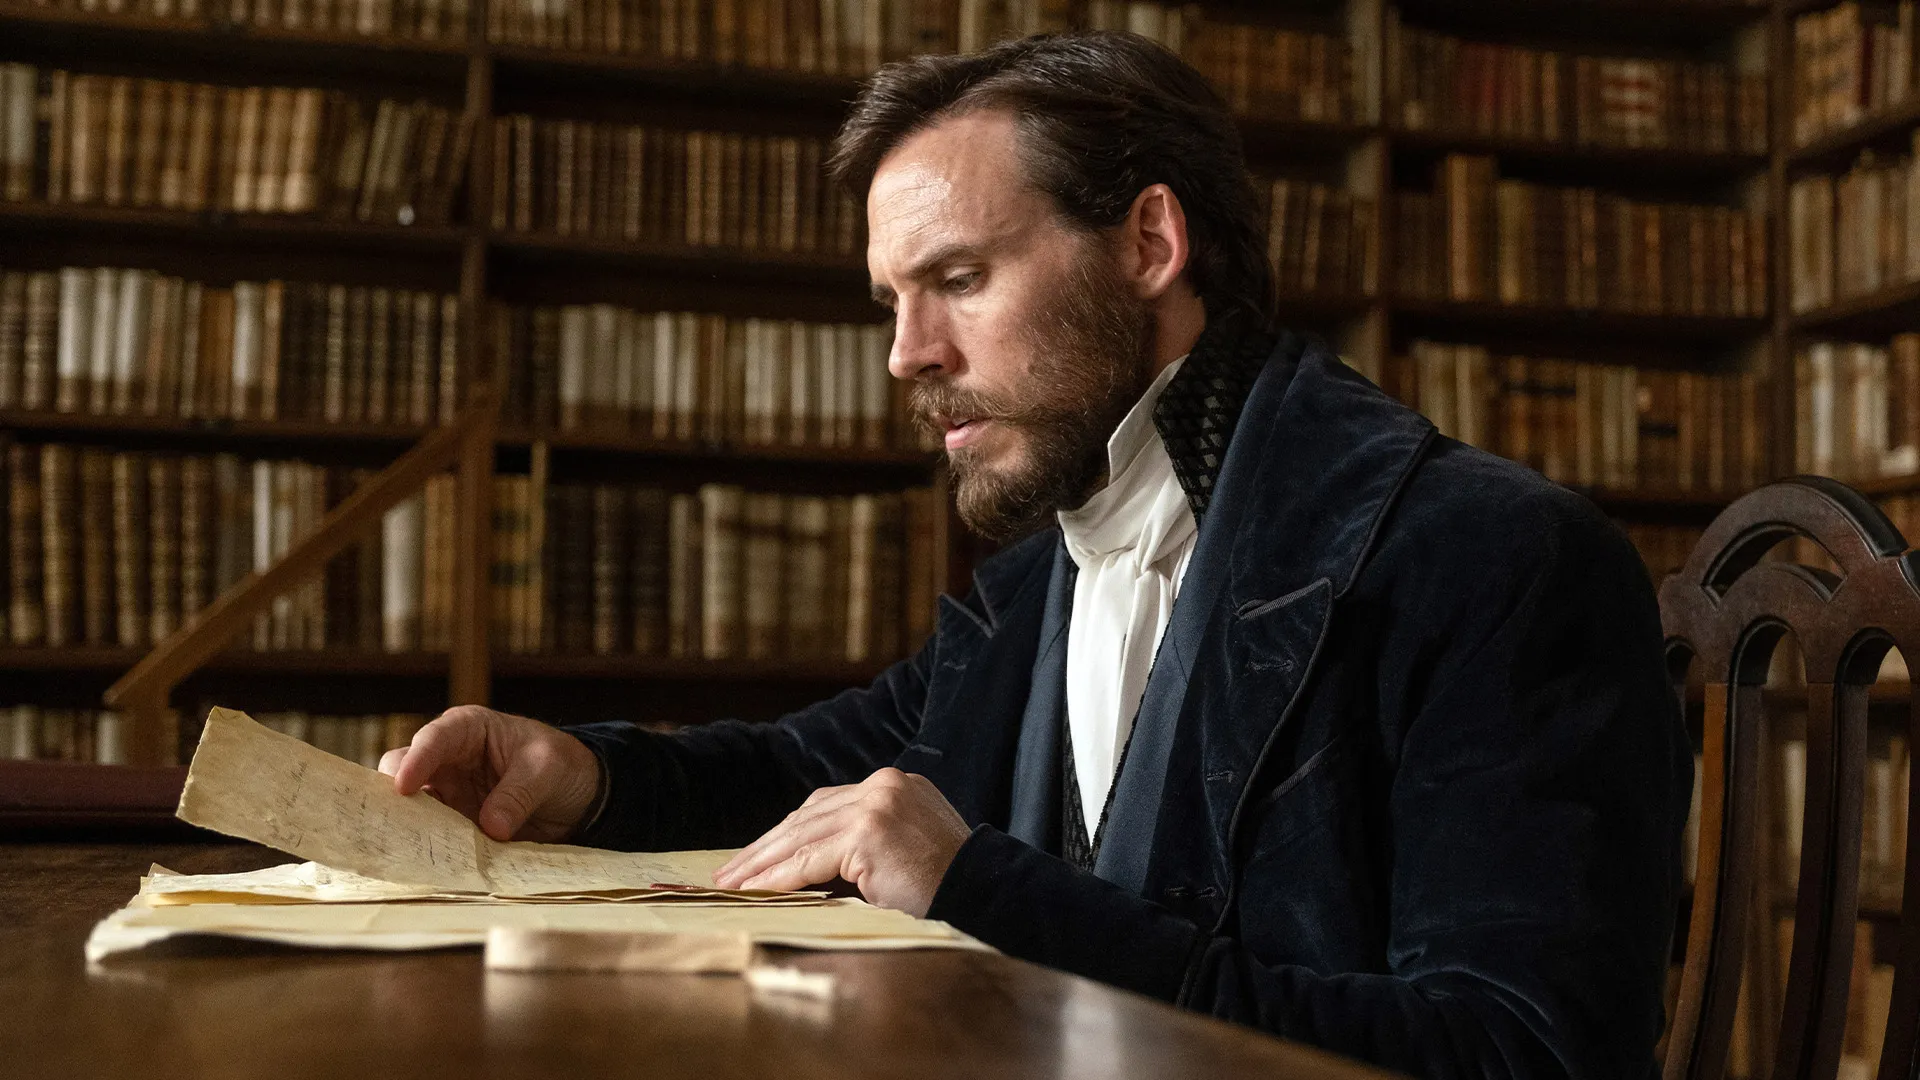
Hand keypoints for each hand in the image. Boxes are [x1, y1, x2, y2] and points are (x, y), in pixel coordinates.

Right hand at [378, 705, 603, 842]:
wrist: (580, 796)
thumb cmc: (562, 763)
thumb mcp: (548, 768)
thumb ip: (518, 794)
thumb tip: (491, 828)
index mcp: (468, 729)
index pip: (434, 739)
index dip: (415, 760)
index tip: (403, 787)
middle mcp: (447, 760)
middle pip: (402, 771)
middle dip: (394, 795)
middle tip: (392, 823)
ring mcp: (447, 794)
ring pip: (410, 808)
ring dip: (407, 827)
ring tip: (407, 850)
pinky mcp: (453, 825)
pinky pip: (431, 836)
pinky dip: (428, 848)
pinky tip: (428, 865)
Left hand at [711, 768, 971, 916]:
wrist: (984, 894)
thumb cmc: (946, 885)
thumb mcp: (903, 850)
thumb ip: (863, 844)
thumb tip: (807, 864)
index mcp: (893, 785)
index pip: (825, 806)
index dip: (787, 833)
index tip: (756, 856)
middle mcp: (883, 785)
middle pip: (807, 816)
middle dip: (765, 847)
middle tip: (730, 871)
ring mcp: (876, 804)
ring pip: (802, 836)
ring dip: (762, 863)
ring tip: (732, 884)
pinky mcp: (869, 832)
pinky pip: (809, 859)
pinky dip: (779, 878)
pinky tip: (757, 891)